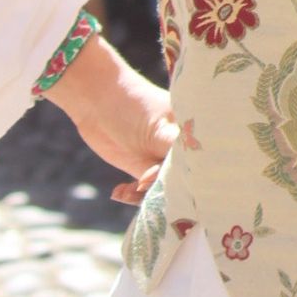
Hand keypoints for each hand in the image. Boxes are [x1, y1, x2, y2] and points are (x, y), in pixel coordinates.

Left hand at [46, 34, 177, 204]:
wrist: (94, 100)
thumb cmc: (132, 105)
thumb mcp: (158, 128)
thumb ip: (175, 151)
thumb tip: (184, 179)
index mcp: (194, 133)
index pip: (202, 162)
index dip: (191, 177)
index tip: (175, 186)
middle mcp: (181, 148)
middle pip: (184, 179)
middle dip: (167, 190)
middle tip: (145, 185)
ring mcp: (161, 159)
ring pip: (163, 188)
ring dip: (146, 196)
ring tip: (129, 189)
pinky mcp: (141, 168)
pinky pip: (144, 191)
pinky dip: (132, 195)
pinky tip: (119, 190)